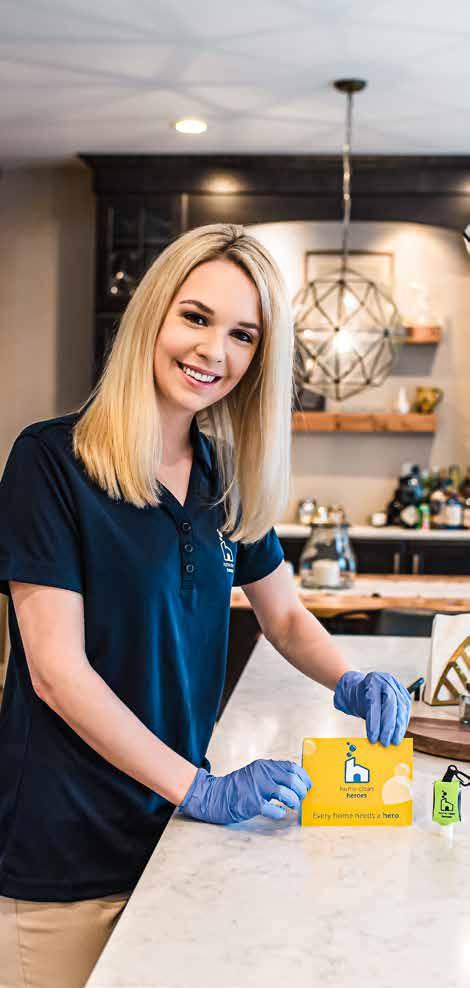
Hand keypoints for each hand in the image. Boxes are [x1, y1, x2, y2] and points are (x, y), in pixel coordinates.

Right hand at [179, 758, 311, 823]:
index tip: (308, 786)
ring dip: (294, 802)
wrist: (214, 795)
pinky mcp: (252, 803)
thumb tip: (295, 782)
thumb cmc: (237, 787)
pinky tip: (280, 813)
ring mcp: (257, 788)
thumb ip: (272, 774)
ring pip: (286, 794)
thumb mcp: (255, 773)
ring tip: (292, 806)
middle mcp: (262, 774)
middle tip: (301, 799)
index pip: (292, 767)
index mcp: (264, 765)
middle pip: (292, 780)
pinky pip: (274, 809)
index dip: (304, 777)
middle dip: (301, 791)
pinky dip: (281, 813)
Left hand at [333, 670, 410, 745]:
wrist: (365, 689)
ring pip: (401, 708)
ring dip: (399, 727)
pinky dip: (402, 724)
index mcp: (372, 681)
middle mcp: (386, 681)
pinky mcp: (405, 694)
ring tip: (394, 741)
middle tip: (385, 742)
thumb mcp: (357, 705)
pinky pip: (406, 710)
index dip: (374, 722)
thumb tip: (374, 739)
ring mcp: (397, 686)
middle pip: (391, 704)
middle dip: (389, 726)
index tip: (373, 738)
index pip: (374, 703)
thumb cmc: (360, 698)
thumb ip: (367, 718)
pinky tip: (398, 734)